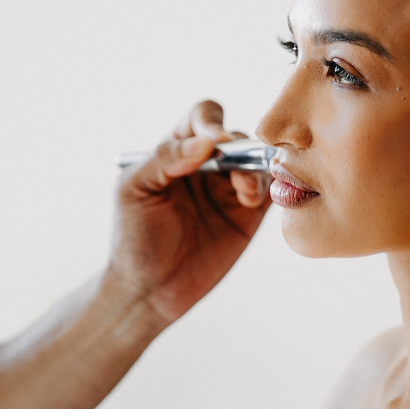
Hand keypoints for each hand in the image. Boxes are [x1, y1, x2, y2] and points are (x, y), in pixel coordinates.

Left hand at [106, 101, 271, 325]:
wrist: (149, 291)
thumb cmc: (133, 238)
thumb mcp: (134, 191)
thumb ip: (164, 159)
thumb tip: (206, 142)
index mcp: (177, 150)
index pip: (202, 118)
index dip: (212, 124)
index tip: (216, 144)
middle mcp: (208, 165)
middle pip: (238, 137)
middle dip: (241, 151)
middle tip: (236, 177)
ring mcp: (230, 189)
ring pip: (259, 162)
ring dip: (257, 171)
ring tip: (245, 196)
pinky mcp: (250, 215)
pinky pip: (273, 190)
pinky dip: (276, 188)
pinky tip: (258, 201)